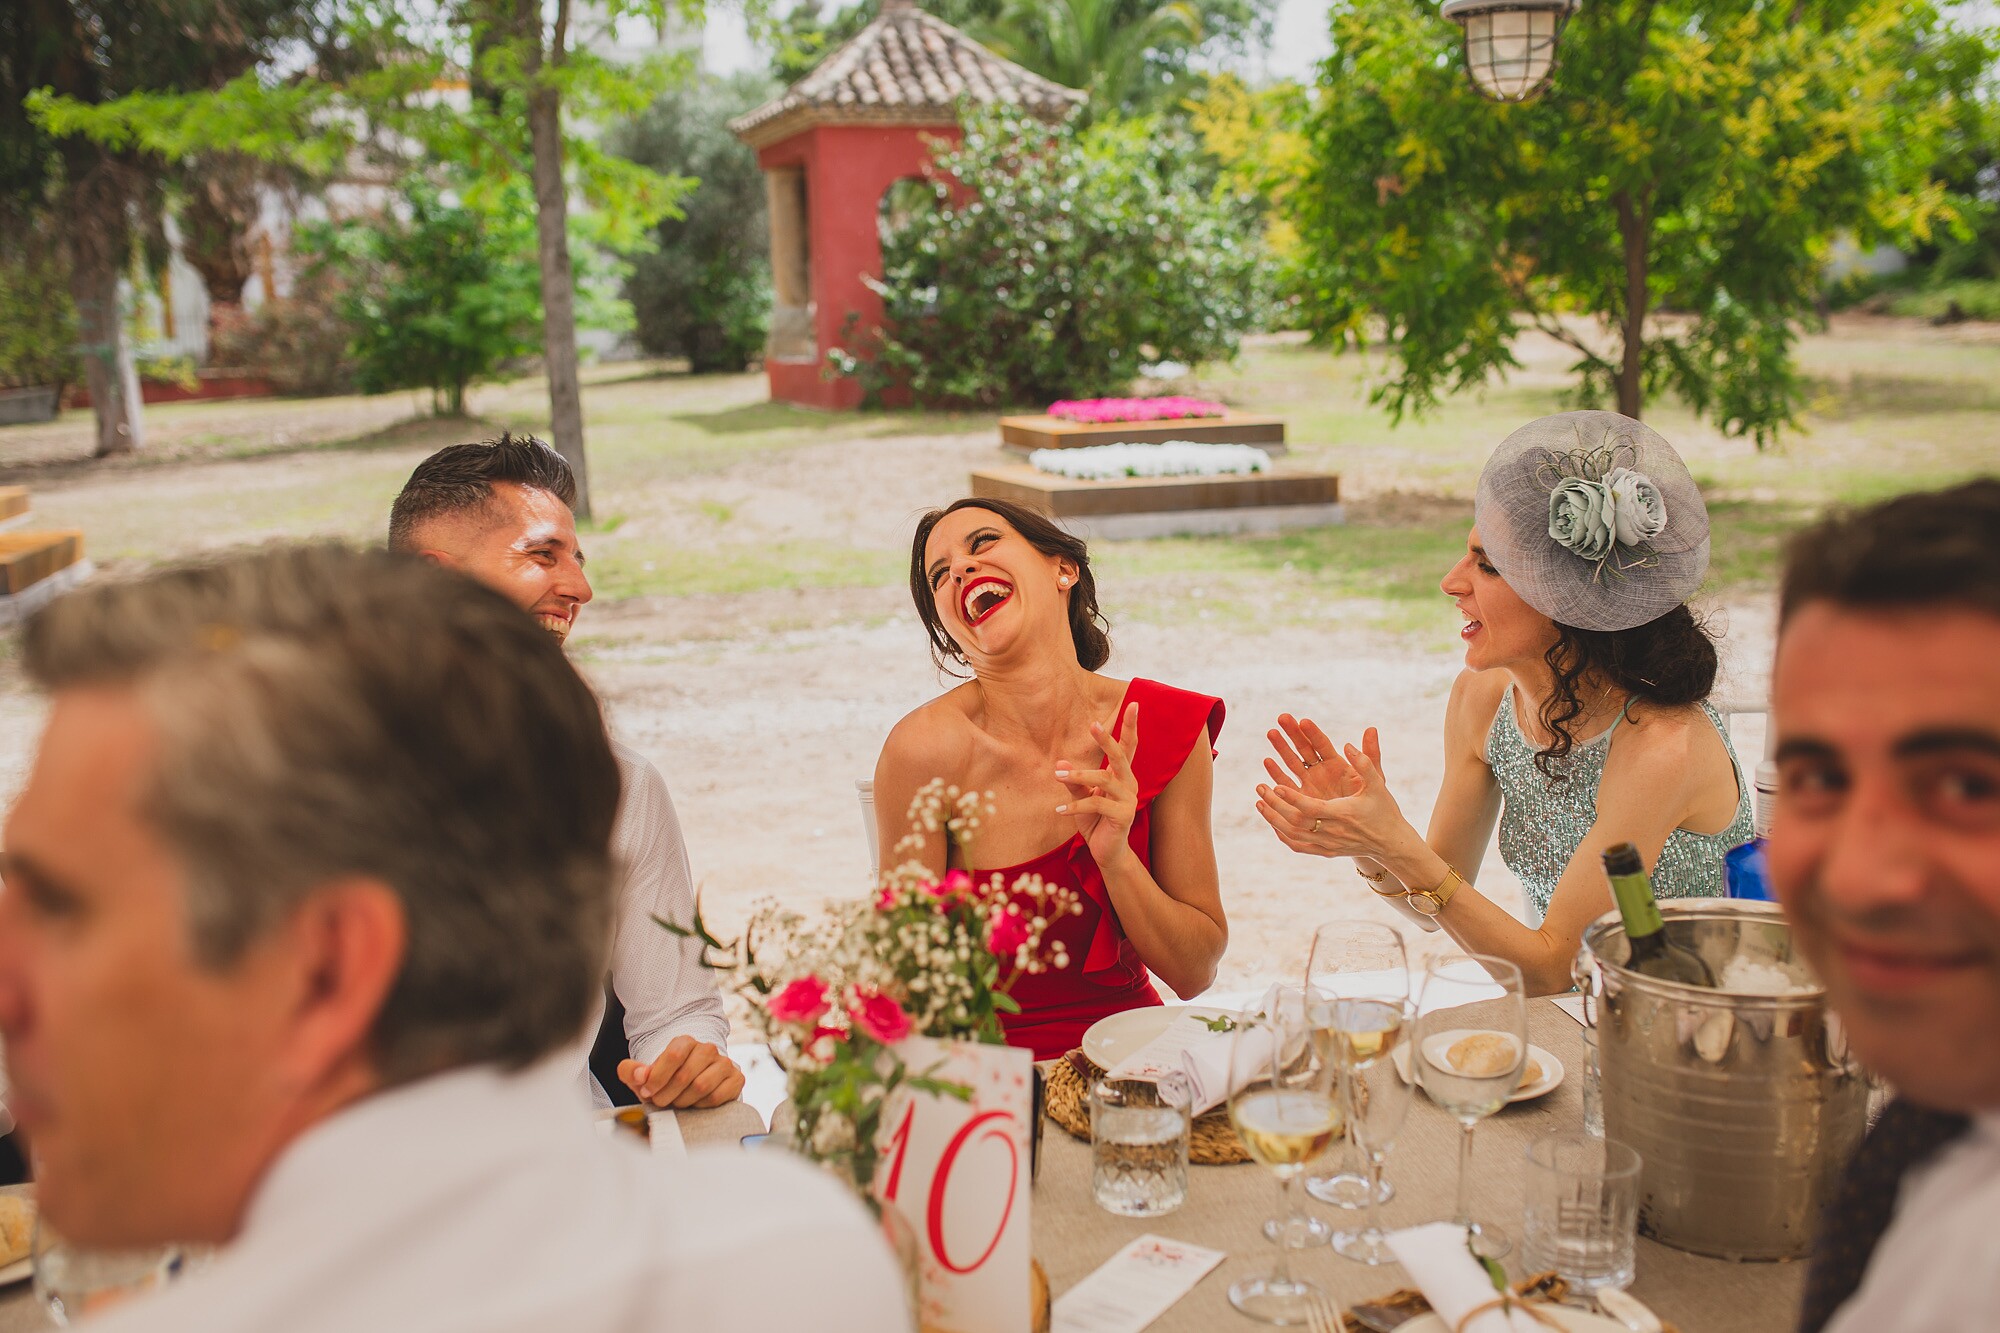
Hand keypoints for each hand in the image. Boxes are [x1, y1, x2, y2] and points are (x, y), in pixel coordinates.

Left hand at [619, 1036, 744, 1108]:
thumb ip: (632, 1071)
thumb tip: (640, 1075)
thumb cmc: (667, 1080)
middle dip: (667, 1094)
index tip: (647, 1092)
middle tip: (660, 1102)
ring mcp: (724, 1063)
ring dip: (683, 1101)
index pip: (673, 1055)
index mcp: (686, 1041)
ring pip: (701, 1086)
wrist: (694, 1085)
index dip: (658, 1077)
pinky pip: (717, 1097)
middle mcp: (708, 1049)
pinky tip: (694, 1104)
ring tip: (676, 1103)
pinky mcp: (736, 1079)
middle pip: (685, 1075)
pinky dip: (701, 1105)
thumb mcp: (645, 1075)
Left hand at [1057, 701, 1140, 869]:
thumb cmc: (1096, 823)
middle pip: (1120, 756)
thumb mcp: (1082, 800)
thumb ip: (1074, 782)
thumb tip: (1059, 762)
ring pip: (1103, 779)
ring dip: (1079, 774)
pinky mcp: (1123, 816)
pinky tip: (1059, 810)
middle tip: (1093, 724)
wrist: (1108, 853)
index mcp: (1122, 776)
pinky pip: (1096, 804)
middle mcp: (1129, 784)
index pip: (1129, 747)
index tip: (1133, 703)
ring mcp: (1129, 800)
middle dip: (1106, 739)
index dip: (1131, 725)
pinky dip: (1075, 806)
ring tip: (1059, 775)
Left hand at [1254, 729, 1405, 859]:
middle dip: (1275, 805)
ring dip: (1273, 818)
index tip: (1276, 785)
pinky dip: (1282, 834)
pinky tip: (1272, 822)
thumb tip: (1349, 744)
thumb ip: (1366, 763)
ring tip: (1259, 802)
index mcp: (1343, 814)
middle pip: (1296, 822)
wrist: (1391, 843)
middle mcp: (1332, 832)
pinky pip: (1298, 846)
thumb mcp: (1378, 784)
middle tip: (1260, 787)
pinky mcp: (1325, 852)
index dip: (1293, 798)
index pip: (1311, 808)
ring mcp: (1327, 844)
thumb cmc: (1384, 810)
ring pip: (1293, 835)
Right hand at [1264, 714, 1371, 799]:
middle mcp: (1321, 771)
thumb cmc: (1371, 804)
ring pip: (1292, 763)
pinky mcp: (1301, 798)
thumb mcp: (1374, 779)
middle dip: (1293, 733)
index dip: (1313, 733)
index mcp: (1337, 764)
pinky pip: (1287, 784)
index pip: (1322, 744)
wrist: (1363, 830)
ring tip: (1272, 733)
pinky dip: (1277, 773)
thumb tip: (1371, 728)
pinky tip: (1268, 761)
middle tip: (1282, 717)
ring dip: (1281, 748)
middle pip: (1304, 749)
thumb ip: (1371, 755)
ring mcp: (1309, 784)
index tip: (1304, 721)